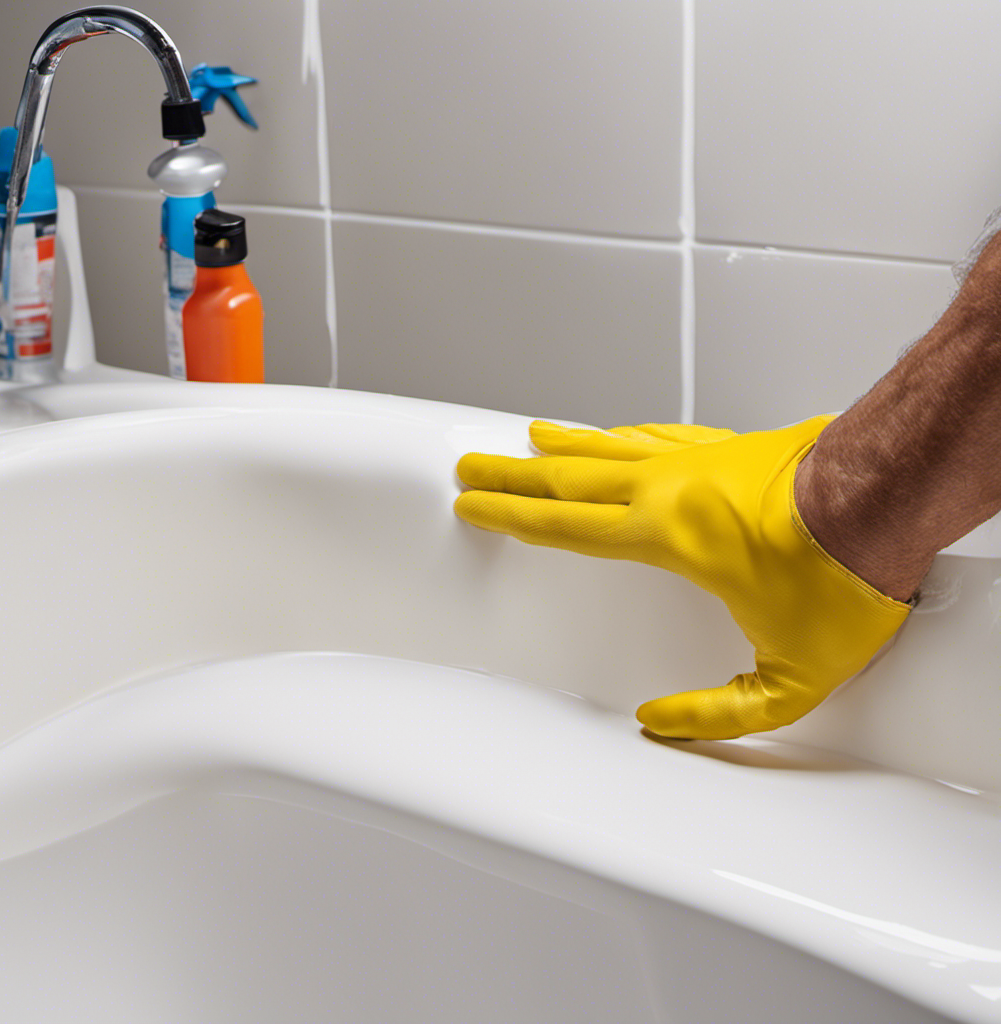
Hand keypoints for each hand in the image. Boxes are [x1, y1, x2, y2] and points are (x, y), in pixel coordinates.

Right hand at [454, 416, 911, 739]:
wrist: (894, 499)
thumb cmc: (845, 575)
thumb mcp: (788, 678)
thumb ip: (721, 712)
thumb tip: (664, 724)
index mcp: (666, 537)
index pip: (564, 525)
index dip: (511, 517)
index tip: (475, 505)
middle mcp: (670, 488)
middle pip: (569, 477)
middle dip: (513, 474)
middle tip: (473, 463)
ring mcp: (699, 460)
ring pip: (609, 446)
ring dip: (562, 444)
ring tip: (529, 435)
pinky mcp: (731, 448)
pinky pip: (659, 436)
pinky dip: (625, 434)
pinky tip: (615, 432)